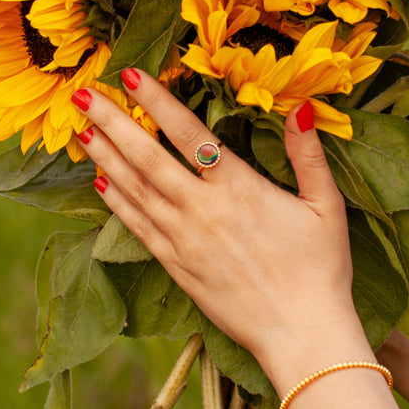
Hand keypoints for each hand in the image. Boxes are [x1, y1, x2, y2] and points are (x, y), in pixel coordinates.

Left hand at [72, 70, 367, 392]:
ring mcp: (184, 241)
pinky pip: (139, 229)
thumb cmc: (320, 270)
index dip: (157, 101)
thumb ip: (308, 155)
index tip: (129, 74)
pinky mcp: (177, 268)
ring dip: (106, 158)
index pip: (190, 134)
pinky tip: (100, 184)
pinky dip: (117, 204)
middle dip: (114, 123)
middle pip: (149, 158)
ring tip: (81, 131)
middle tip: (83, 94)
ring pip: (136, 191)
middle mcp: (203, 210)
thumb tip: (302, 107)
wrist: (300, 333)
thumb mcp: (327, 207)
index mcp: (240, 189)